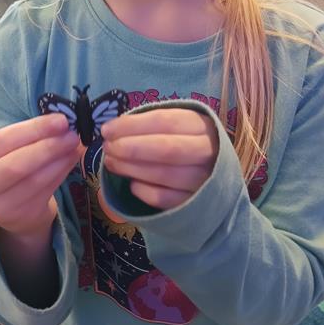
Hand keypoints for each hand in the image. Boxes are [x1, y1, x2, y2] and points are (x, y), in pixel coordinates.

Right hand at [0, 114, 82, 238]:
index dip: (33, 129)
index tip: (60, 120)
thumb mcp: (8, 150)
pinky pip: (44, 192)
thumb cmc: (9, 167)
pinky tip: (70, 160)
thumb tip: (60, 122)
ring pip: (33, 180)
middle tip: (72, 135)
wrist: (11, 207)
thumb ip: (28, 136)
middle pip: (16, 165)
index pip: (2, 141)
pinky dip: (61, 173)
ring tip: (75, 146)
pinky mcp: (18, 218)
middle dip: (47, 147)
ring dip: (59, 161)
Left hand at [100, 109, 218, 210]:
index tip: (107, 129)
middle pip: (166, 149)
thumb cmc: (186, 141)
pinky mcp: (194, 203)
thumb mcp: (177, 125)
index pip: (165, 121)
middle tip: (108, 147)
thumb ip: (150, 124)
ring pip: (163, 175)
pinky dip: (143, 190)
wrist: (215, 172)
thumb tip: (114, 129)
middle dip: (131, 148)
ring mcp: (204, 180)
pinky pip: (164, 198)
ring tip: (112, 163)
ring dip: (131, 168)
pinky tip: (132, 183)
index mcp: (201, 125)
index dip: (132, 126)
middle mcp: (207, 152)